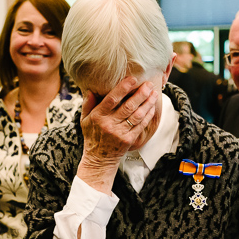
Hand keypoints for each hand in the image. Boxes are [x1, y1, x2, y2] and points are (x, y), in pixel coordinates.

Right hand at [76, 77, 159, 192]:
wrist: (99, 158)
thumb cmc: (92, 136)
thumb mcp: (84, 120)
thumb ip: (88, 104)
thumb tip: (90, 89)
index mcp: (98, 116)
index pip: (111, 99)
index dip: (123, 88)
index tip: (133, 79)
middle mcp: (109, 124)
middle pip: (128, 106)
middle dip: (141, 94)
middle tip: (148, 84)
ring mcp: (120, 133)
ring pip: (137, 115)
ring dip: (147, 103)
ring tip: (154, 94)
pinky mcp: (129, 139)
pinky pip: (141, 125)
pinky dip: (148, 115)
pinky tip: (152, 107)